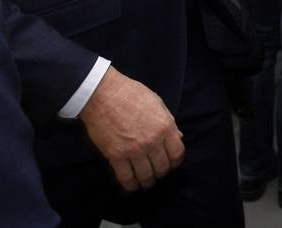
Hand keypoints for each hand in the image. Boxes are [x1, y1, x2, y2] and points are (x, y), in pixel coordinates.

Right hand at [79, 66, 184, 191]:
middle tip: (157, 172)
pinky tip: (131, 186)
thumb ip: (168, 122)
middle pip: (162, 167)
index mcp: (165, 126)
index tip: (171, 163)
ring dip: (147, 182)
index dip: (175, 162)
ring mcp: (134, 150)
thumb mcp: (157, 103)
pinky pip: (126, 177)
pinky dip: (130, 185)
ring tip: (145, 182)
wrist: (103, 94)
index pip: (177, 153)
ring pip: (146, 175)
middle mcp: (152, 141)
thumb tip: (178, 138)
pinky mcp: (116, 156)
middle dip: (161, 172)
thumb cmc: (131, 94)